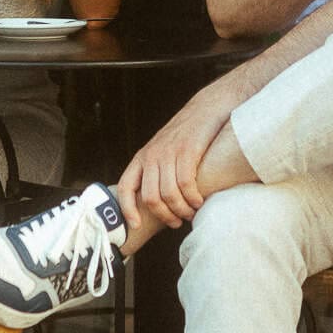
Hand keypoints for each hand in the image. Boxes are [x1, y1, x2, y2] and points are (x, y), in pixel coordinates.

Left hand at [116, 80, 237, 230]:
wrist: (207, 107)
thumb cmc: (187, 134)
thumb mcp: (164, 150)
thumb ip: (157, 171)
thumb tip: (155, 202)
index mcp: (142, 157)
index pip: (125, 187)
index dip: (128, 209)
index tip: (137, 225)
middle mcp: (152, 155)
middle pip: (150, 197)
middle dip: (164, 215)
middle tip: (176, 222)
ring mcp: (169, 152)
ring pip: (168, 194)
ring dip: (181, 210)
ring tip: (190, 213)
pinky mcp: (187, 150)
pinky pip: (185, 184)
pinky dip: (192, 199)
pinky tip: (199, 201)